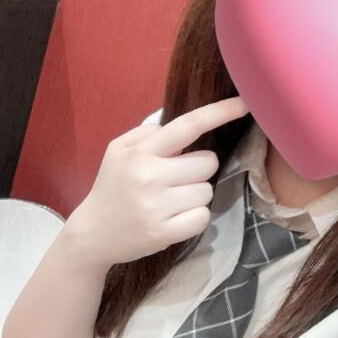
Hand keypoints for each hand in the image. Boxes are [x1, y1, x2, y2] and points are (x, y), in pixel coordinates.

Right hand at [66, 97, 249, 268]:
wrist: (92, 234)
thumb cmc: (112, 187)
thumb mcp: (119, 151)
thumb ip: (148, 134)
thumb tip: (183, 128)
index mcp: (141, 152)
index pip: (188, 126)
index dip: (220, 112)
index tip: (245, 104)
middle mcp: (149, 176)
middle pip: (208, 163)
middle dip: (198, 170)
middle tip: (175, 180)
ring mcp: (156, 207)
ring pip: (207, 191)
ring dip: (195, 195)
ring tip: (171, 202)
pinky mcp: (164, 233)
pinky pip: (203, 217)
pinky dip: (194, 218)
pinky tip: (174, 219)